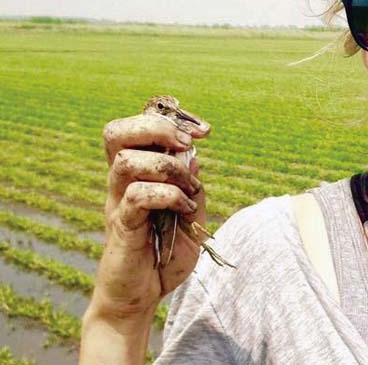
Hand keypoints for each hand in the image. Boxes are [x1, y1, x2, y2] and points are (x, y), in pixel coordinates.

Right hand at [91, 110, 210, 320]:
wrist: (141, 297)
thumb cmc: (164, 255)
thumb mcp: (191, 219)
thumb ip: (193, 189)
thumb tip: (195, 158)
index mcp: (137, 174)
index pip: (136, 128)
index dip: (168, 119)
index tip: (203, 131)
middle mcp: (121, 183)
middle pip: (116, 132)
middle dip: (156, 127)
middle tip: (186, 143)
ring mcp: (117, 203)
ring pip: (126, 161)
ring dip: (167, 166)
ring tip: (189, 186)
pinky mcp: (121, 226)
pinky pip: (137, 196)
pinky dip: (168, 196)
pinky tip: (185, 209)